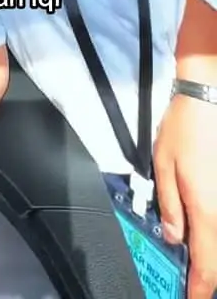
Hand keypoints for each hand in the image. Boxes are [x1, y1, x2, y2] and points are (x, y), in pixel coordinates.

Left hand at [154, 93, 216, 298]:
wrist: (208, 96)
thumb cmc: (184, 127)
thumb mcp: (163, 165)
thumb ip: (169, 206)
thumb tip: (174, 238)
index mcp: (206, 209)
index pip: (208, 267)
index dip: (200, 290)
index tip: (192, 298)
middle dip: (207, 273)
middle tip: (191, 279)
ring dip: (211, 252)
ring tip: (193, 251)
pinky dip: (214, 230)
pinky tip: (201, 226)